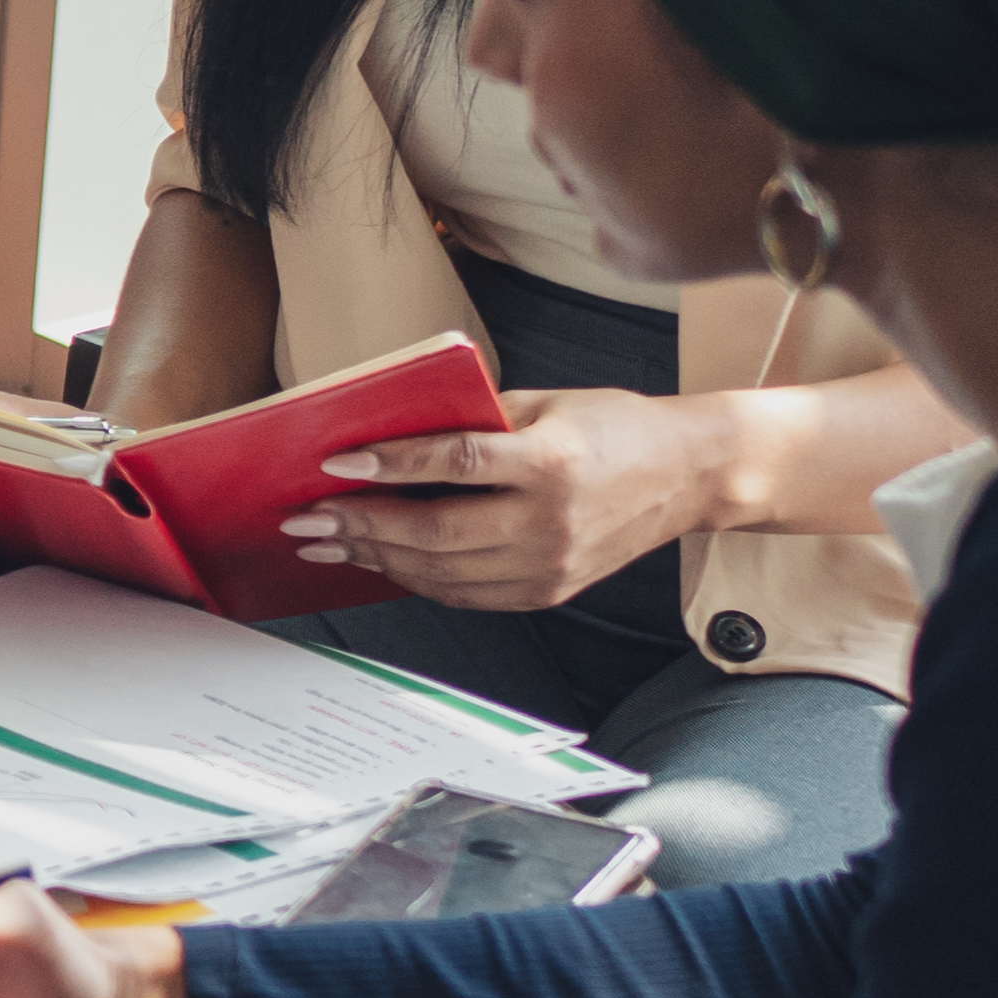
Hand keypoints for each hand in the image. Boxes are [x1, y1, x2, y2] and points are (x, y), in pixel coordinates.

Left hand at [278, 382, 736, 614]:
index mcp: (552, 462)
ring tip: (330, 543)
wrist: (689, 475)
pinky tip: (383, 560)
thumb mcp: (548, 403)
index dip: (391, 465)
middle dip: (362, 527)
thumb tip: (397, 437)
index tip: (337, 465)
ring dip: (377, 558)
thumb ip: (479, 422)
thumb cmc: (615, 425)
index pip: (456, 463)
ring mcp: (551, 565)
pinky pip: (466, 594)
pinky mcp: (550, 591)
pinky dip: (417, 578)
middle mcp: (551, 521)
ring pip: (443, 573)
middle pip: (437, 532)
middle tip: (308, 519)